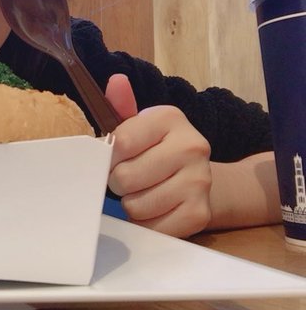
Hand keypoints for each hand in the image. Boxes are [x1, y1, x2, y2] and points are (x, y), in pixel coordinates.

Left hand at [105, 74, 212, 236]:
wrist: (199, 178)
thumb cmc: (156, 150)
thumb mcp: (139, 125)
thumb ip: (121, 106)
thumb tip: (116, 81)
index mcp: (169, 118)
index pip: (119, 142)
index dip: (107, 156)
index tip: (114, 158)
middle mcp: (191, 146)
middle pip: (125, 177)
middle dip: (118, 182)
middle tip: (128, 178)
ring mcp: (199, 181)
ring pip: (135, 206)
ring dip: (131, 204)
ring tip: (143, 192)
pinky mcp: (200, 214)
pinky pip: (152, 228)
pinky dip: (146, 224)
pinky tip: (155, 210)